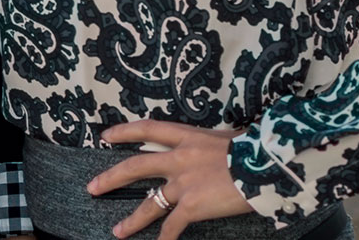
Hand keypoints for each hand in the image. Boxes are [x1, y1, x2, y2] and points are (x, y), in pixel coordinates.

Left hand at [89, 120, 252, 239]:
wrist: (265, 164)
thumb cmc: (254, 148)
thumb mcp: (226, 137)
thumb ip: (208, 145)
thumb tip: (208, 148)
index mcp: (187, 137)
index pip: (148, 129)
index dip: (124, 132)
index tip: (106, 136)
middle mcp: (179, 158)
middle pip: (135, 167)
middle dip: (111, 178)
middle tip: (92, 187)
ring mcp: (183, 183)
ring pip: (149, 204)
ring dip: (132, 220)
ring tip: (118, 232)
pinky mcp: (193, 205)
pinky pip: (173, 227)